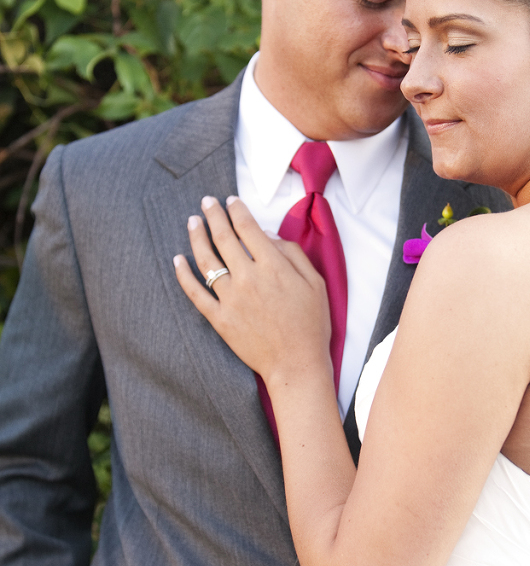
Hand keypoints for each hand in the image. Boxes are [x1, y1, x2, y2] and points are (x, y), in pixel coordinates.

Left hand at [174, 196, 332, 387]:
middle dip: (213, 215)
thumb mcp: (315, 283)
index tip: (231, 201)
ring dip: (197, 237)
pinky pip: (195, 293)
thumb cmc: (311, 324)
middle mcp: (248, 278)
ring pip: (206, 261)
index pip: (248, 228)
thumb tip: (268, 235)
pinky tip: (177, 260)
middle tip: (206, 202)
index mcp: (273, 266)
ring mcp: (230, 298)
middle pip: (223, 238)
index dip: (237, 210)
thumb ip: (292, 254)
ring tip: (192, 222)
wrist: (296, 364)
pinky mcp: (219, 318)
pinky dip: (183, 274)